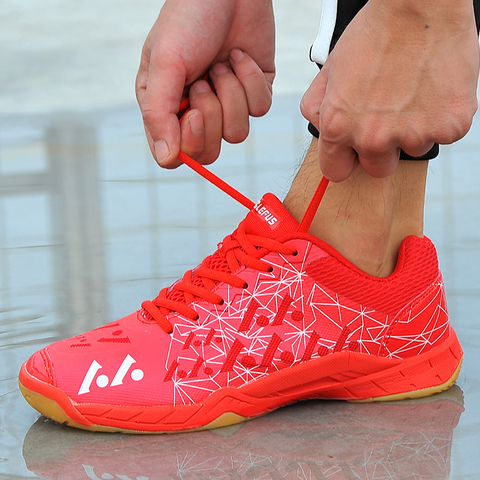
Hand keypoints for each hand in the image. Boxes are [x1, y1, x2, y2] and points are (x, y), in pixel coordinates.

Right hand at [136, 0, 274, 167]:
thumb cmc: (188, 18)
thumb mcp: (164, 64)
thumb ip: (159, 113)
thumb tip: (165, 157)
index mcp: (166, 108)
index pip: (176, 155)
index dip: (189, 144)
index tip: (193, 114)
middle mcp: (197, 111)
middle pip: (209, 152)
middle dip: (212, 117)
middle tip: (204, 82)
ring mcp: (227, 104)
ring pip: (237, 134)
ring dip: (231, 95)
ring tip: (220, 64)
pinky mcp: (253, 92)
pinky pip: (260, 109)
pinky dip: (251, 81)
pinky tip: (239, 56)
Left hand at [301, 0, 478, 180]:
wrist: (420, 5)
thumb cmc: (375, 33)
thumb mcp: (330, 70)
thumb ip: (318, 108)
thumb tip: (321, 129)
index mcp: (340, 127)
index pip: (336, 171)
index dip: (345, 161)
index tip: (354, 153)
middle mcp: (374, 138)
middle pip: (377, 169)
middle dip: (382, 150)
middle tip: (390, 118)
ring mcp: (414, 135)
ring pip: (414, 149)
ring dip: (414, 129)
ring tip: (413, 92)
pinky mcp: (450, 126)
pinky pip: (445, 134)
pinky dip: (442, 116)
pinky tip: (434, 89)